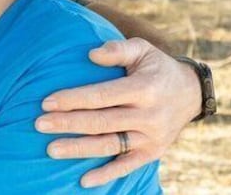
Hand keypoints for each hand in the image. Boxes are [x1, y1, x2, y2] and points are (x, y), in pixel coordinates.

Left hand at [34, 37, 201, 187]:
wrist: (191, 93)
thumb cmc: (156, 67)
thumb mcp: (142, 49)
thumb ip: (118, 48)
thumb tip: (91, 54)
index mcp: (144, 89)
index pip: (102, 96)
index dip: (73, 100)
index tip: (46, 101)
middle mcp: (149, 116)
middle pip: (101, 122)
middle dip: (68, 124)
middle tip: (39, 124)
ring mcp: (151, 137)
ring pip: (110, 146)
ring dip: (79, 149)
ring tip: (51, 149)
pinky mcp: (153, 152)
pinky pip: (127, 166)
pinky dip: (106, 174)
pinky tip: (84, 180)